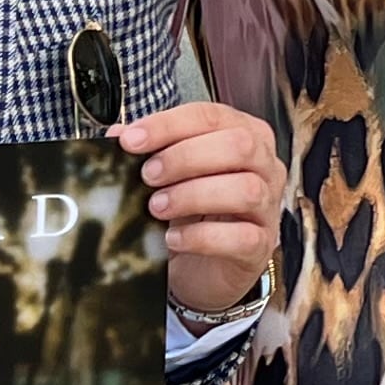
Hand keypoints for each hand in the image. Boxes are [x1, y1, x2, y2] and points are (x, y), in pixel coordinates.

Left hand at [116, 101, 284, 317]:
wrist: (203, 268)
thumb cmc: (192, 213)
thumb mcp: (170, 177)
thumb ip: (149, 151)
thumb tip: (117, 133)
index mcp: (245, 136)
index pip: (211, 116)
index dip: (169, 124)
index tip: (131, 140)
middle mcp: (265, 167)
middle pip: (238, 146)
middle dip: (185, 157)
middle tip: (148, 175)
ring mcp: (267, 208)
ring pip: (246, 189)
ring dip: (193, 195)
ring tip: (157, 207)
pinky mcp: (261, 246)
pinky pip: (242, 237)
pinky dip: (202, 238)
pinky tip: (173, 238)